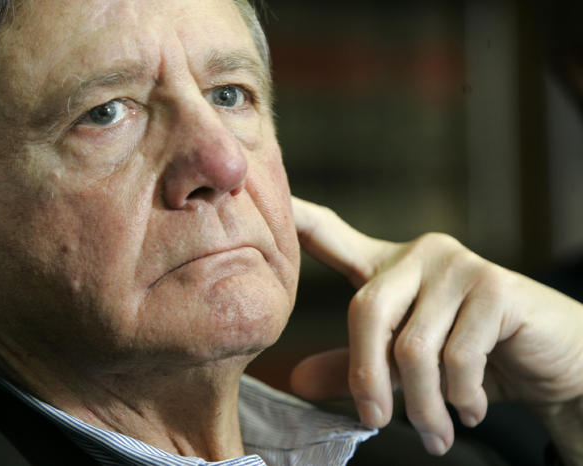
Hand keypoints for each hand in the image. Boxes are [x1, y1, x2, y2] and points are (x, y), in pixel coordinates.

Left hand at [289, 197, 582, 458]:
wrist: (558, 362)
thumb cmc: (476, 358)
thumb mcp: (406, 365)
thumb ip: (355, 366)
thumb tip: (297, 379)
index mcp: (389, 267)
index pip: (332, 235)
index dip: (297, 219)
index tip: (259, 196)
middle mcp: (419, 254)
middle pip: (365, 309)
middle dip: (367, 377)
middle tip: (377, 421)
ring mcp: (458, 265)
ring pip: (413, 346)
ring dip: (422, 404)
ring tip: (438, 432)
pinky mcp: (495, 286)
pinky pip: (456, 356)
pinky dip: (460, 396)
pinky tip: (471, 408)